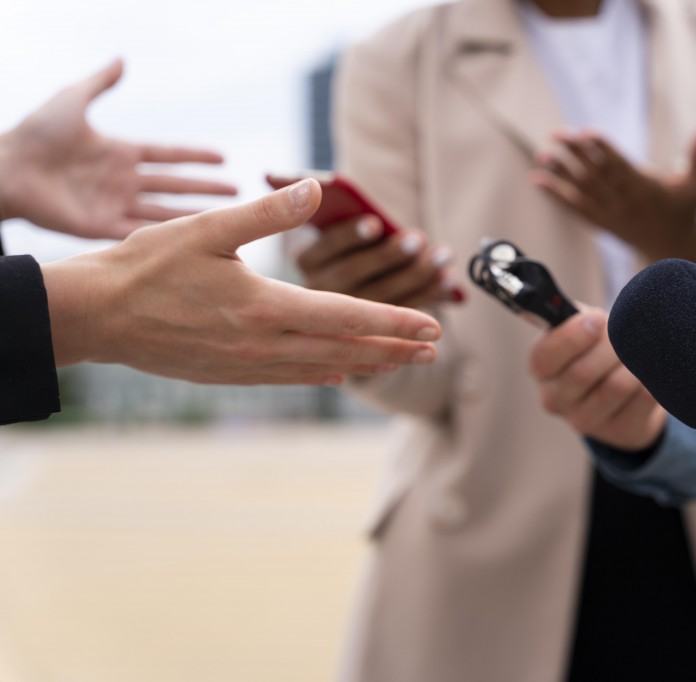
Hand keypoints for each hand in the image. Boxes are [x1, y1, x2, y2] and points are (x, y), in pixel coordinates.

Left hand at [0, 59, 235, 238]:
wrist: (5, 170)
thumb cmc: (34, 134)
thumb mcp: (71, 100)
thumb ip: (100, 83)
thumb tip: (122, 59)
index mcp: (120, 153)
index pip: (169, 155)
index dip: (196, 156)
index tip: (225, 158)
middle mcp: (123, 180)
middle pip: (176, 185)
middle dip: (208, 188)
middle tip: (240, 192)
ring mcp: (114, 205)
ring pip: (166, 211)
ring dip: (195, 214)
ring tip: (225, 216)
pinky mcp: (102, 228)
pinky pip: (141, 232)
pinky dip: (165, 236)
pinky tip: (191, 239)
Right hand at [41, 179, 441, 385]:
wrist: (97, 315)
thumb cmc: (148, 266)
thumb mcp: (209, 229)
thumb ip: (267, 212)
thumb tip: (316, 188)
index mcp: (266, 307)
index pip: (348, 316)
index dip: (395, 321)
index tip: (434, 326)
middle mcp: (264, 344)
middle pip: (345, 348)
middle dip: (394, 348)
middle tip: (434, 350)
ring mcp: (247, 366)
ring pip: (322, 368)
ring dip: (366, 364)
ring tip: (400, 363)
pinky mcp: (230, 375)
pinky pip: (290, 377)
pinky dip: (322, 374)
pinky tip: (339, 375)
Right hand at [529, 309, 664, 449]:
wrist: (623, 390)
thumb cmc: (596, 349)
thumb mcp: (578, 327)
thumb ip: (569, 315)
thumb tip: (560, 309)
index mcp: (541, 370)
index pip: (545, 357)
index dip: (572, 337)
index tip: (598, 319)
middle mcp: (556, 399)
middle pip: (583, 373)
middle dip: (612, 346)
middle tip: (627, 332)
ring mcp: (585, 421)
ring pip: (616, 387)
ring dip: (635, 362)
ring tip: (641, 350)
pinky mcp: (619, 432)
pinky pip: (644, 400)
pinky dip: (653, 379)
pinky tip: (651, 370)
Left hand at [531, 126, 695, 262]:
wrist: (672, 252)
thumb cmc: (685, 212)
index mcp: (645, 187)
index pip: (620, 164)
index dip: (603, 149)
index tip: (586, 133)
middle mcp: (624, 200)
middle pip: (595, 174)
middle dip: (574, 154)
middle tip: (555, 134)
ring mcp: (610, 213)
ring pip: (582, 190)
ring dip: (560, 173)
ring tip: (542, 155)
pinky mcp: (601, 223)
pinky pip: (575, 209)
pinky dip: (557, 195)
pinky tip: (539, 181)